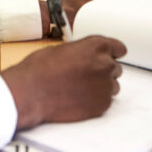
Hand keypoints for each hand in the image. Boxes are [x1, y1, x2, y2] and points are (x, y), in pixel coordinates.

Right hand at [2, 36, 126, 128]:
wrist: (32, 92)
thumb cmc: (40, 69)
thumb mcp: (62, 49)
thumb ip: (82, 52)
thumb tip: (86, 57)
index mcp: (96, 46)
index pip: (119, 48)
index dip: (113, 53)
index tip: (111, 57)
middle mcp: (105, 64)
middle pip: (115, 68)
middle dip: (103, 72)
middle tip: (86, 76)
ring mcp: (105, 86)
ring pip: (112, 86)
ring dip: (101, 87)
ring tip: (81, 89)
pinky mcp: (102, 105)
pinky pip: (106, 102)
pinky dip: (96, 101)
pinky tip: (79, 99)